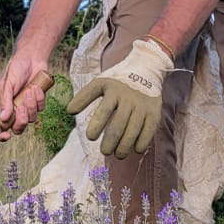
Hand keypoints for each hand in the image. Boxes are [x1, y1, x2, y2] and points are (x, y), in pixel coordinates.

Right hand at [0, 53, 53, 138]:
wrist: (32, 57)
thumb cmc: (15, 69)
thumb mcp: (7, 84)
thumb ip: (5, 102)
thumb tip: (3, 119)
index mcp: (2, 106)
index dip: (1, 135)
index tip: (6, 136)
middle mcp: (15, 109)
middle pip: (18, 128)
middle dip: (21, 121)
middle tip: (22, 108)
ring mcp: (27, 106)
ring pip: (32, 119)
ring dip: (31, 105)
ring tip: (29, 90)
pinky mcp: (38, 101)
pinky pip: (41, 109)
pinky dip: (39, 98)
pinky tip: (36, 87)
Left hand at [66, 38, 172, 159]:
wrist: (146, 69)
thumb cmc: (118, 81)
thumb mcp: (100, 83)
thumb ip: (83, 97)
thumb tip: (69, 112)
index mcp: (113, 91)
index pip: (103, 111)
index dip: (96, 126)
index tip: (90, 137)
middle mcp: (129, 98)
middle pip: (118, 126)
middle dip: (109, 143)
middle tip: (104, 151)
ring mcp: (142, 106)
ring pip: (133, 131)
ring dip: (124, 147)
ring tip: (118, 154)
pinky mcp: (154, 112)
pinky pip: (148, 132)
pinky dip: (141, 143)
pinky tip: (135, 149)